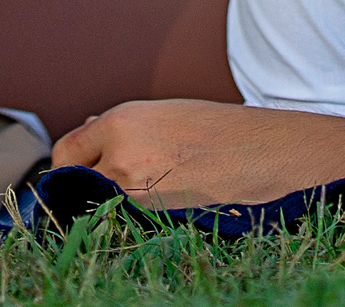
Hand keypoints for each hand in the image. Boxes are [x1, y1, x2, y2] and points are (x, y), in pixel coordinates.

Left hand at [51, 100, 344, 208]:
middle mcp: (123, 159)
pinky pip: (131, 231)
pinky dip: (136, 227)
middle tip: (105, 193)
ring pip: (104, 211)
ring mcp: (140, 199)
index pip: (65, 152)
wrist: (279, 159)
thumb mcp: (171, 113)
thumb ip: (126, 128)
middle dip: (87, 189)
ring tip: (148, 200)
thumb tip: (93, 140)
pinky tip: (159, 217)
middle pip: (79, 185)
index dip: (69, 166)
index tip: (76, 173)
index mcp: (124, 121)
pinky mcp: (161, 228)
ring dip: (113, 209)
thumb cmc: (228, 133)